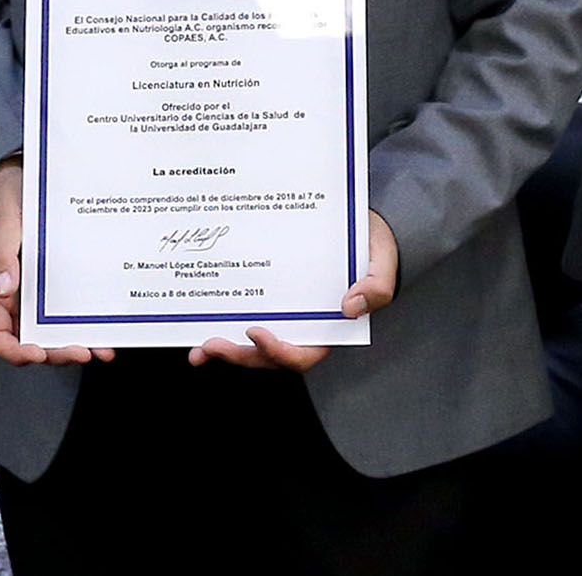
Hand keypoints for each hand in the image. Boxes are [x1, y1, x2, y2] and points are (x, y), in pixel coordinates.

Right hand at [0, 159, 105, 367]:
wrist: (22, 177)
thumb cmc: (6, 197)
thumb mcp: (1, 219)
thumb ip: (0, 254)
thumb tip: (3, 289)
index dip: (16, 352)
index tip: (39, 353)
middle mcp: (15, 297)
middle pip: (31, 341)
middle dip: (55, 352)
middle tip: (82, 350)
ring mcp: (37, 292)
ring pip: (53, 330)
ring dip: (74, 343)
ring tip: (100, 348)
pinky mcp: (56, 282)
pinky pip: (69, 310)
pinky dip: (86, 323)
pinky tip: (104, 328)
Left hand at [190, 213, 397, 373]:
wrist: (361, 226)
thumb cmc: (371, 248)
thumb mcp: (382, 263)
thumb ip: (376, 285)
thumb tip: (351, 306)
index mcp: (328, 329)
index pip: (303, 354)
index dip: (278, 351)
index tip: (256, 332)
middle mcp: (302, 328)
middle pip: (268, 356)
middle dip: (239, 356)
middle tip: (210, 346)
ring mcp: (284, 316)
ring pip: (252, 344)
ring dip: (226, 350)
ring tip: (199, 349)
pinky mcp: (269, 299)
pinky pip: (245, 316)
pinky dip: (224, 324)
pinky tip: (201, 322)